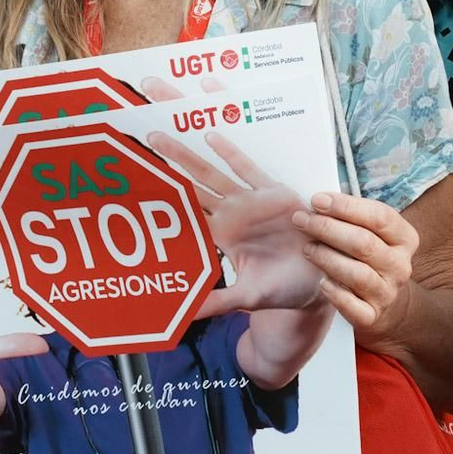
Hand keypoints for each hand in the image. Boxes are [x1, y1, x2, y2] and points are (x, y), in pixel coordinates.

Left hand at [146, 130, 321, 315]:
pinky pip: (248, 169)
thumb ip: (217, 302)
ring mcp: (250, 202)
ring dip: (187, 156)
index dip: (161, 202)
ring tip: (160, 138)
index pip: (184, 216)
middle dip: (168, 165)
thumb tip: (186, 316)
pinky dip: (230, 153)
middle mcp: (230, 214)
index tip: (136, 186)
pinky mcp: (273, 193)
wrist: (316, 281)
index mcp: (220, 236)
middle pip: (190, 185)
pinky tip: (210, 137)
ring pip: (211, 173)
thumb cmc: (280, 289)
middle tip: (143, 141)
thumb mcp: (246, 297)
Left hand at [294, 191, 420, 345]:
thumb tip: (318, 200)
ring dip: (327, 258)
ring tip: (307, 248)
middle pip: (363, 243)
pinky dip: (336, 295)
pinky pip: (354, 307)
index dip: (346, 206)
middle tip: (301, 219)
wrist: (384, 301)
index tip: (317, 200)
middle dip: (327, 229)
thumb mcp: (371, 232)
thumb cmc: (369, 255)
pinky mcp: (373, 316)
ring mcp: (388, 292)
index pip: (379, 217)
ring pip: (357, 274)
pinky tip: (322, 283)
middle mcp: (401, 265)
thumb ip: (352, 216)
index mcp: (405, 238)